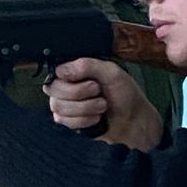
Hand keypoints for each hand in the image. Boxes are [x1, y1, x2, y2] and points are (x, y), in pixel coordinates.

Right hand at [47, 58, 163, 149]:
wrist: (133, 120)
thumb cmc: (124, 95)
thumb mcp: (112, 72)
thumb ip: (87, 65)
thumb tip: (62, 70)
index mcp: (74, 72)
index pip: (55, 72)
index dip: (71, 78)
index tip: (92, 81)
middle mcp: (66, 87)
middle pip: (54, 89)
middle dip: (80, 93)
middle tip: (98, 92)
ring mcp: (65, 105)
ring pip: (58, 106)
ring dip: (85, 108)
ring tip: (101, 106)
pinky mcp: (67, 121)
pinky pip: (63, 121)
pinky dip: (84, 120)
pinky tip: (95, 118)